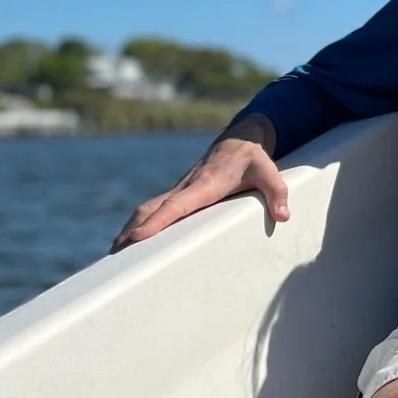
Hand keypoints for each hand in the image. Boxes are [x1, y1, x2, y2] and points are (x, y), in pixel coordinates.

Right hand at [111, 128, 289, 252]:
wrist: (240, 139)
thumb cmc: (254, 158)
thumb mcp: (269, 171)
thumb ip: (278, 192)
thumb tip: (283, 216)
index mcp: (205, 185)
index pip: (176, 205)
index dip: (157, 221)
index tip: (136, 237)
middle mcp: (186, 187)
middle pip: (151, 209)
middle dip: (131, 231)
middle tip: (115, 257)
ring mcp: (179, 190)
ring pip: (147, 209)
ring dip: (128, 230)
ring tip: (113, 256)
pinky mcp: (179, 194)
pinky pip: (153, 209)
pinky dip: (137, 224)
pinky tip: (127, 241)